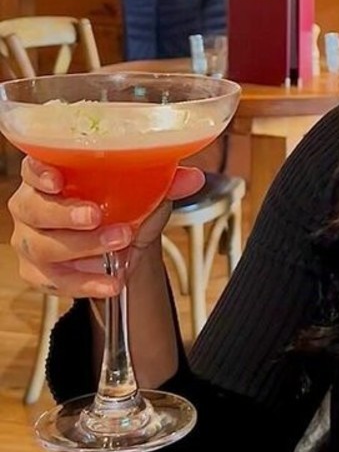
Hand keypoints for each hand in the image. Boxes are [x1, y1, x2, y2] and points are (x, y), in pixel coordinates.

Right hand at [8, 156, 204, 299]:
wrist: (124, 246)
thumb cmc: (122, 207)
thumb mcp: (145, 192)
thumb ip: (166, 182)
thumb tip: (192, 178)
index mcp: (53, 175)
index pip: (33, 167)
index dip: (39, 173)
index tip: (58, 179)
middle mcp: (33, 206)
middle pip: (33, 209)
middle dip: (65, 214)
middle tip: (96, 217)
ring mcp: (32, 241)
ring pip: (42, 246)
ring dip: (82, 247)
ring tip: (118, 245)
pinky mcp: (39, 273)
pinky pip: (56, 281)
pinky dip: (86, 283)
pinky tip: (110, 281)